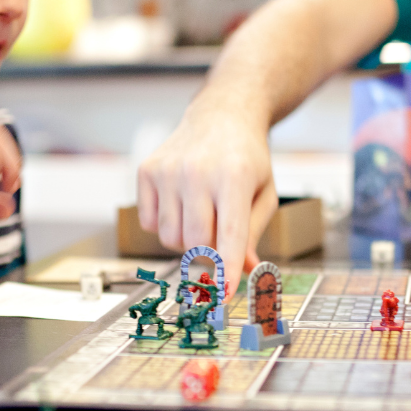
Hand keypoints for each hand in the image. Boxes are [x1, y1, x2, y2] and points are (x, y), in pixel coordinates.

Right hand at [137, 113, 278, 298]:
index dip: (225, 269)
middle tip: (218, 242)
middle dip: (207, 254)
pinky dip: (164, 224)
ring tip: (201, 215)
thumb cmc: (246, 158)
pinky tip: (180, 203)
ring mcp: (168, 170)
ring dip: (185, 240)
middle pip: (195, 242)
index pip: (228, 235)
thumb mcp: (264, 194)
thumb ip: (253, 234)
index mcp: (234, 177)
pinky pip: (148, 223)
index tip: (223, 295)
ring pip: (169, 237)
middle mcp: (197, 172)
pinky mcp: (147, 171)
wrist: (222, 116)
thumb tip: (241, 271)